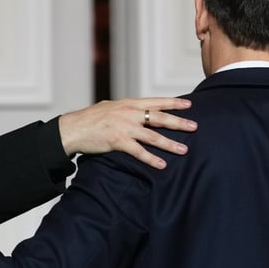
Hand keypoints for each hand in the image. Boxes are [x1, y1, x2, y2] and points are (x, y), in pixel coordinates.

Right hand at [58, 97, 194, 168]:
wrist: (73, 128)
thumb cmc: (90, 118)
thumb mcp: (110, 107)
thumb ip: (126, 109)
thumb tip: (138, 110)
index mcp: (128, 103)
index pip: (156, 101)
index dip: (173, 103)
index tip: (189, 104)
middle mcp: (129, 113)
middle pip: (160, 118)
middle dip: (179, 122)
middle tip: (195, 126)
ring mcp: (124, 127)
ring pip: (153, 136)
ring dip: (170, 144)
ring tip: (184, 149)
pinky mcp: (118, 142)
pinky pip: (139, 152)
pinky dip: (151, 159)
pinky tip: (161, 165)